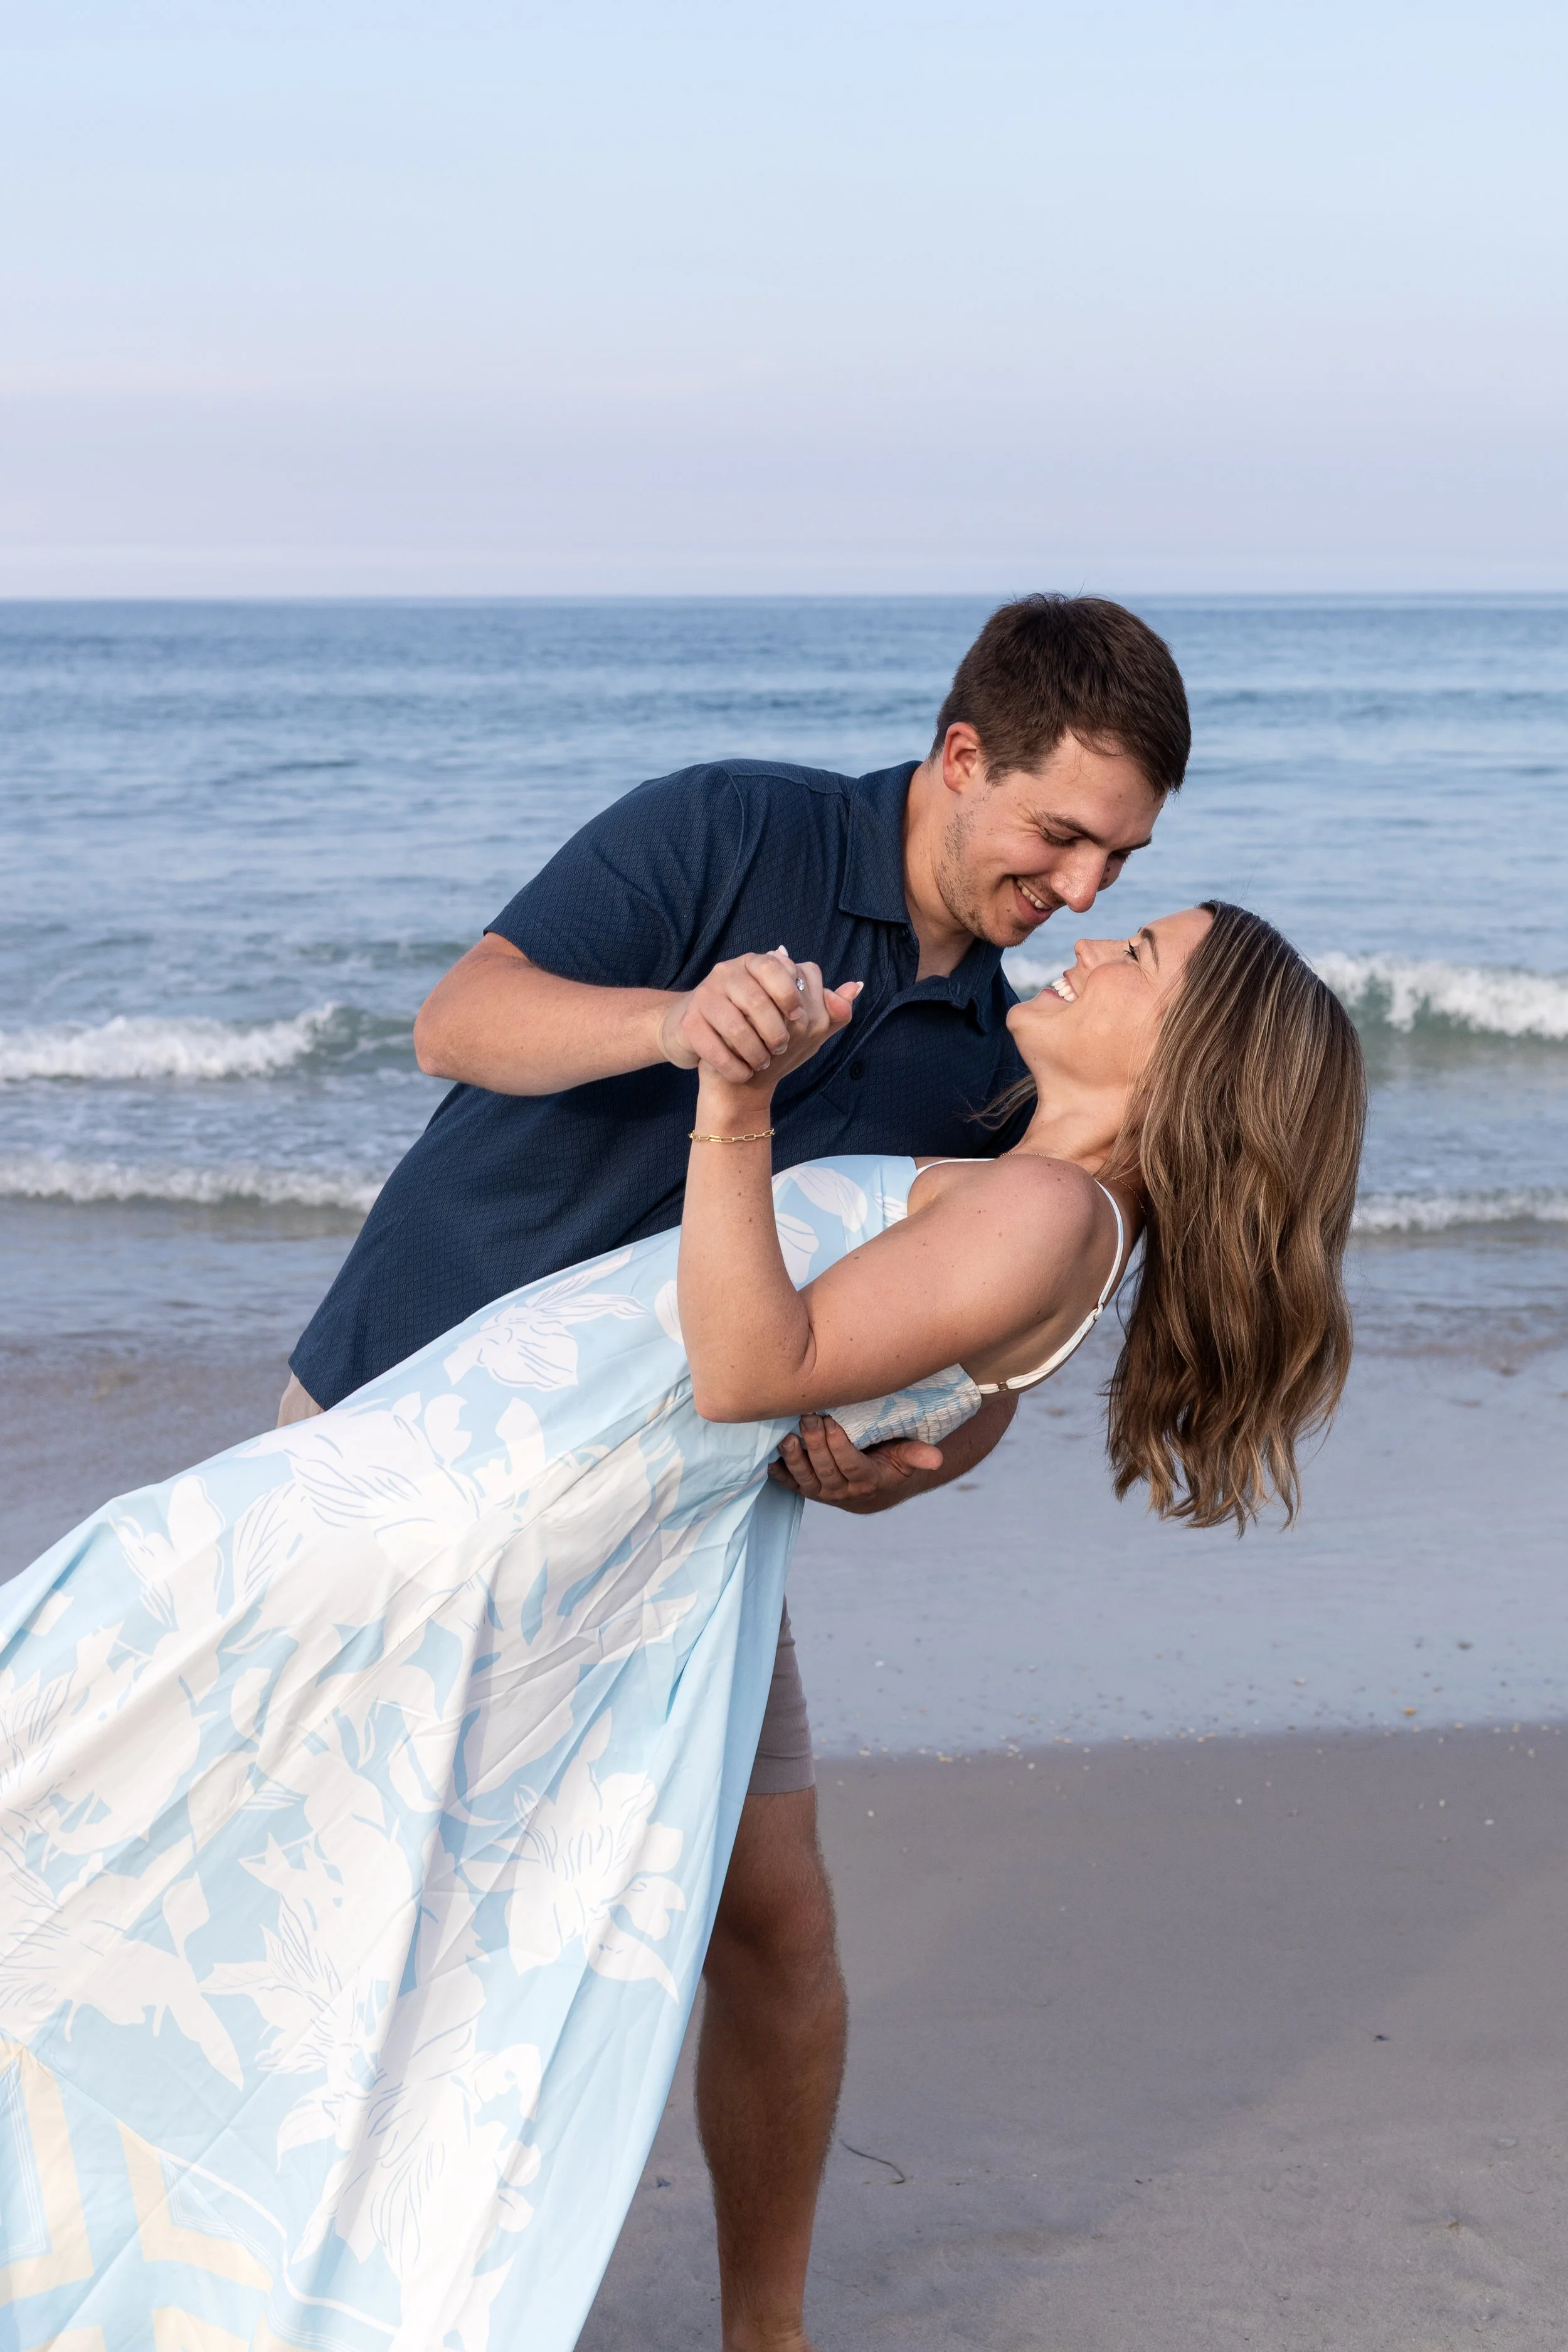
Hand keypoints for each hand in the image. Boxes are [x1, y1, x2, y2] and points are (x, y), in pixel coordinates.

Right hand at [659, 949, 858, 1085]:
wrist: (701, 1038)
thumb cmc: (755, 1026)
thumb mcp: (793, 1014)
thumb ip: (826, 1005)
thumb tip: (855, 988)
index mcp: (755, 963)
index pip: (780, 968)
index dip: (793, 997)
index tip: (799, 1020)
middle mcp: (726, 972)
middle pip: (758, 1000)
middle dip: (775, 1031)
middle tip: (782, 1047)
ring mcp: (705, 996)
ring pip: (737, 1027)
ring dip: (755, 1052)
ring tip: (763, 1061)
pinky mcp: (689, 1024)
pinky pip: (714, 1047)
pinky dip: (734, 1067)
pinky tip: (744, 1072)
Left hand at [767, 1413, 944, 1512]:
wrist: (872, 1490)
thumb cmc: (890, 1462)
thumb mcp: (905, 1457)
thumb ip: (917, 1455)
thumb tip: (937, 1458)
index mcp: (867, 1481)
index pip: (851, 1466)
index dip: (839, 1447)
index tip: (832, 1422)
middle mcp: (842, 1491)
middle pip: (825, 1469)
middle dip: (815, 1443)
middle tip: (807, 1416)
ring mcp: (821, 1492)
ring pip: (805, 1479)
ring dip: (794, 1458)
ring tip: (786, 1437)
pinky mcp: (806, 1489)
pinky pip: (790, 1485)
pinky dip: (779, 1473)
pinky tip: (769, 1458)